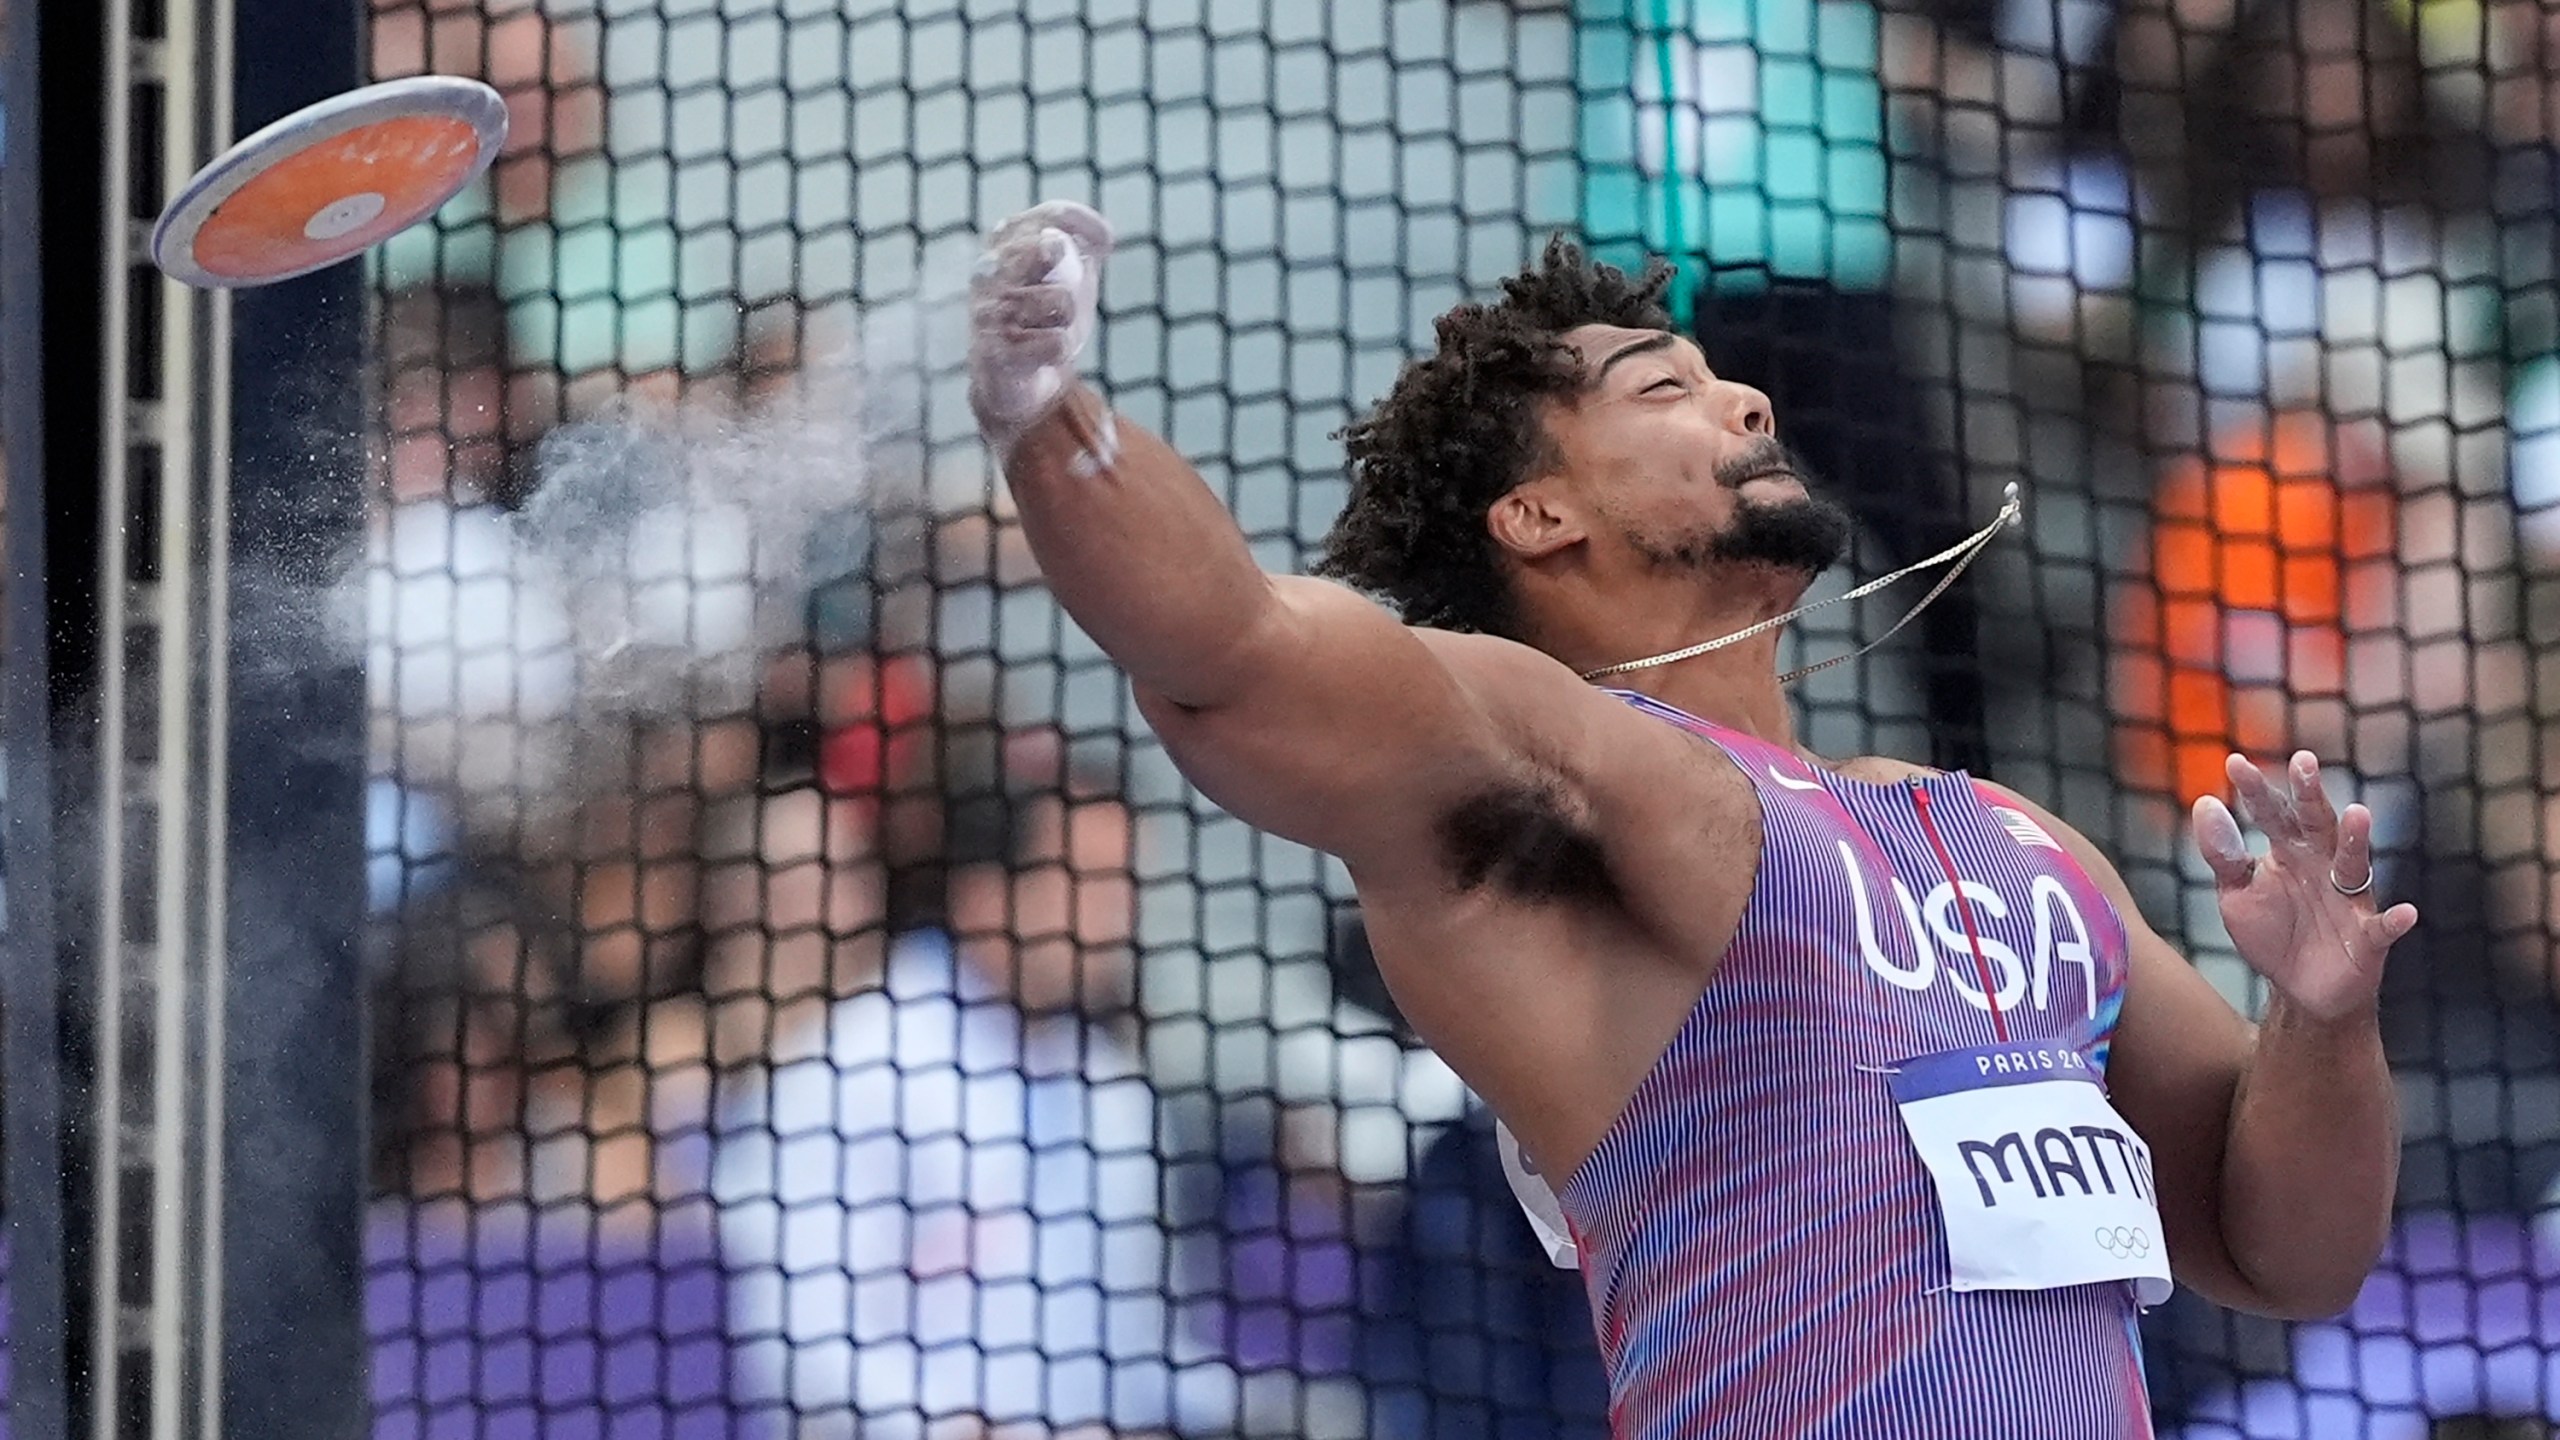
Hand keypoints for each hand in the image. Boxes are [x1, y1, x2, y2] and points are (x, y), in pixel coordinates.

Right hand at [969, 200, 1113, 462]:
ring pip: (1060, 301)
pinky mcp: (992, 350)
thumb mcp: (1066, 276)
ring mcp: (988, 308)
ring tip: (1044, 330)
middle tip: (1060, 300)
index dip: (1083, 223)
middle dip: (1070, 275)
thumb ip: (1081, 249)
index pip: (1051, 216)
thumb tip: (1104, 239)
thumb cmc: (1042, 319)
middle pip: (1048, 246)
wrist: (1015, 381)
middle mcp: (988, 268)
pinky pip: (1055, 343)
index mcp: (1004, 243)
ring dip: (1066, 322)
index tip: (1107, 242)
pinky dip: (1059, 352)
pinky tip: (1038, 355)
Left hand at [2191, 751, 2419, 1021]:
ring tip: (2357, 814)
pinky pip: (2383, 927)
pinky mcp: (2368, 937)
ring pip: (2355, 864)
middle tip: (2303, 761)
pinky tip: (2403, 913)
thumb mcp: (2236, 894)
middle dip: (2311, 795)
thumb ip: (2223, 854)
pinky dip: (2395, 921)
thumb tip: (2205, 802)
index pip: (2272, 814)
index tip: (2234, 762)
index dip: (2255, 790)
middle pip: (2318, 824)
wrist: (2299, 992)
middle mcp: (2323, 866)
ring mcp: (2348, 899)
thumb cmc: (2271, 935)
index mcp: (2290, 853)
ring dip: (2357, 840)